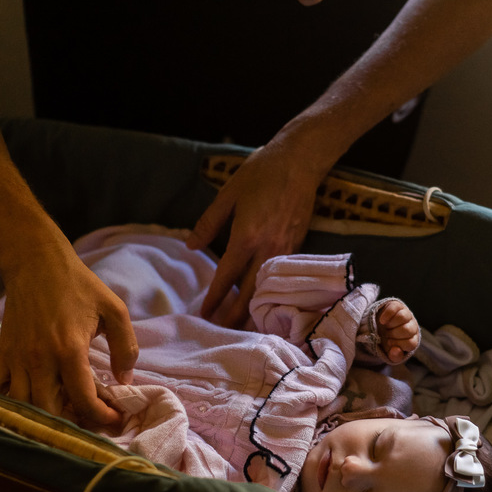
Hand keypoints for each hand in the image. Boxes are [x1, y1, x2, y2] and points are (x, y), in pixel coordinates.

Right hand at [0, 238, 136, 426]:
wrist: (36, 263)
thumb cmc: (79, 285)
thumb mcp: (115, 309)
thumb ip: (126, 347)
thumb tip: (124, 380)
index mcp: (69, 349)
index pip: (83, 399)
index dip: (100, 416)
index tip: (113, 418)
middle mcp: (40, 359)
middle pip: (49, 411)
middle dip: (72, 422)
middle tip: (89, 418)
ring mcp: (17, 359)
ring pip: (23, 407)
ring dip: (43, 417)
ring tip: (64, 413)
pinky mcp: (3, 354)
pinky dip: (9, 405)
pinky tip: (29, 405)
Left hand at [188, 144, 321, 327]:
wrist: (300, 160)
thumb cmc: (261, 173)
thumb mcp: (228, 194)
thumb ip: (208, 223)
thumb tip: (191, 246)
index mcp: (246, 235)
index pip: (227, 275)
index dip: (215, 297)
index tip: (205, 313)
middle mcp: (267, 247)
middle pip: (250, 291)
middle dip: (236, 313)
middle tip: (222, 330)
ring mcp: (286, 248)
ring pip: (269, 287)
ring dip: (255, 308)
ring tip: (243, 324)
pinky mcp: (298, 245)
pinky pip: (282, 276)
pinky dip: (272, 292)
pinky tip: (265, 300)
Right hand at [377, 299, 419, 363]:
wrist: (381, 327)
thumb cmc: (387, 341)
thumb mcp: (390, 351)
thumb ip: (394, 356)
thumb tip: (395, 351)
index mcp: (413, 339)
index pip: (411, 343)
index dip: (398, 344)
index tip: (389, 343)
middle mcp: (413, 326)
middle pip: (407, 330)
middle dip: (393, 334)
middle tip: (387, 335)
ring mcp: (407, 314)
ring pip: (402, 318)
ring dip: (390, 324)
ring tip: (386, 327)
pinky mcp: (398, 305)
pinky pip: (394, 308)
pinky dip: (387, 315)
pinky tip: (382, 320)